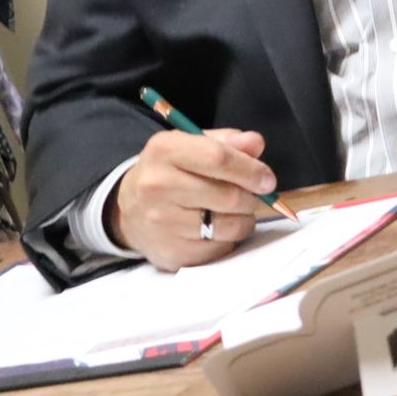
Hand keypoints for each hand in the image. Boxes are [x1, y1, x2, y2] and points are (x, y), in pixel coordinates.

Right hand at [106, 128, 276, 269]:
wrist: (129, 209)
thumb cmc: (169, 172)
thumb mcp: (190, 145)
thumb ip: (226, 142)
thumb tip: (256, 144)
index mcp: (164, 151)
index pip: (218, 158)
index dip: (250, 170)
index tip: (267, 179)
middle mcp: (158, 186)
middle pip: (228, 196)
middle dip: (251, 197)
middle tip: (254, 195)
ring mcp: (162, 223)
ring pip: (228, 226)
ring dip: (243, 220)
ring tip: (235, 211)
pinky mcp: (171, 253)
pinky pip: (219, 249)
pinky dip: (228, 239)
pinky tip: (216, 228)